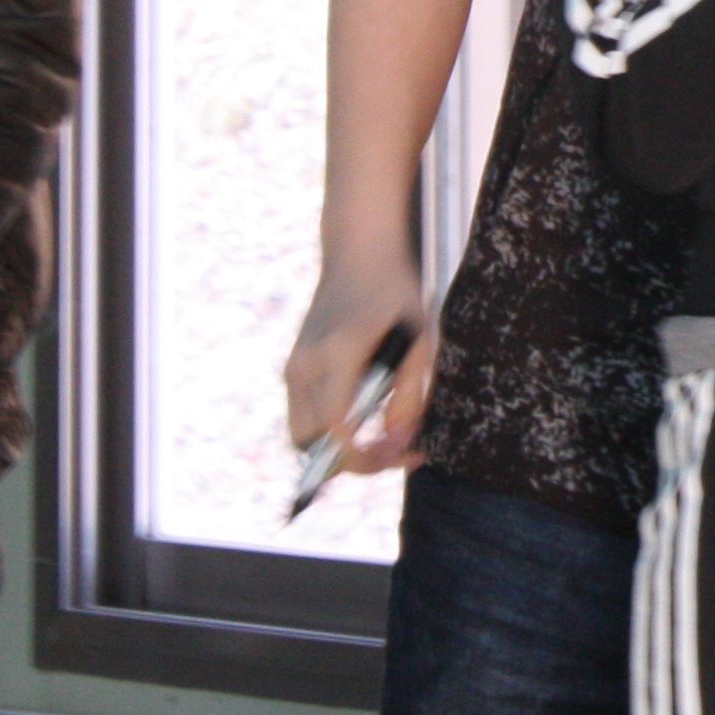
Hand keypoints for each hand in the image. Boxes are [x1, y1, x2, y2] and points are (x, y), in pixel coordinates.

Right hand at [285, 254, 436, 473]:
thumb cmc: (397, 293)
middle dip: (349, 461)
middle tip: (394, 452)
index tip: (399, 456)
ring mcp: (294, 366)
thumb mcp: (419, 340)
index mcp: (338, 354)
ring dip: (336, 448)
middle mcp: (305, 364)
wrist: (358, 253)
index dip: (363, 457)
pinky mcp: (294, 366)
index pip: (335, 428)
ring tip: (382, 438)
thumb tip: (397, 443)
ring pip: (302, 434)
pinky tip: (365, 418)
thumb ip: (409, 395)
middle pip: (309, 443)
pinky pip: (303, 415)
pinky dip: (329, 430)